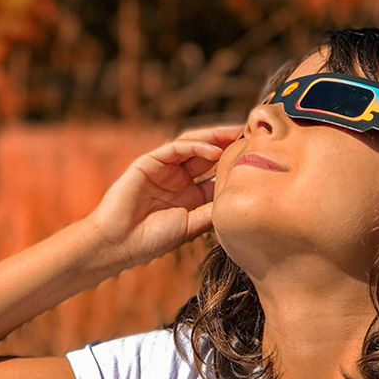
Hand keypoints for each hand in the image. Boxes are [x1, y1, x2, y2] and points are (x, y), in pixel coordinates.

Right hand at [86, 125, 242, 268]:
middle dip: (229, 142)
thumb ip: (212, 210)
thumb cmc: (152, 240)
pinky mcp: (147, 163)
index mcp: (188, 193)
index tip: (260, 155)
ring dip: (215, 137)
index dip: (235, 162)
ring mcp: (162, 168)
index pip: (216, 171)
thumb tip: (241, 197)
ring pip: (192, 144)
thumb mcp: (191, 226)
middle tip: (253, 133)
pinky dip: (195, 147)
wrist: (117, 245)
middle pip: (207, 152)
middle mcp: (177, 177)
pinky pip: (174, 149)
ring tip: (238, 134)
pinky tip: (214, 150)